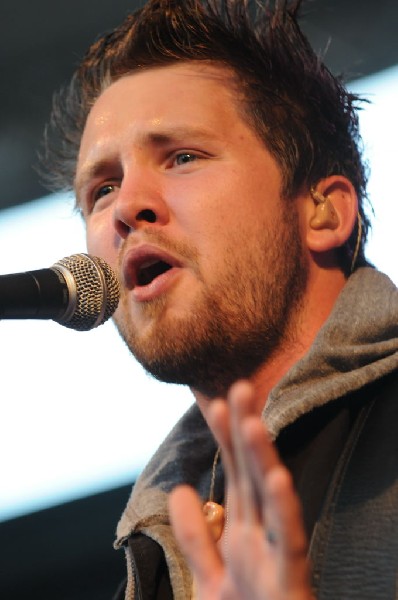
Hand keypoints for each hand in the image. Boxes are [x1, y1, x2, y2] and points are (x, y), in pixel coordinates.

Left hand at [169, 380, 313, 599]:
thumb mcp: (210, 578)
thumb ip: (198, 536)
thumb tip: (182, 489)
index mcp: (241, 532)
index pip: (233, 475)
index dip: (224, 438)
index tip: (213, 401)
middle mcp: (261, 535)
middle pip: (252, 474)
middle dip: (244, 431)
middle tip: (237, 386)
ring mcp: (276, 555)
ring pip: (271, 499)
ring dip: (262, 460)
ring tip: (250, 421)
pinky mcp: (291, 579)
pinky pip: (287, 540)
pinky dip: (283, 509)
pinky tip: (276, 478)